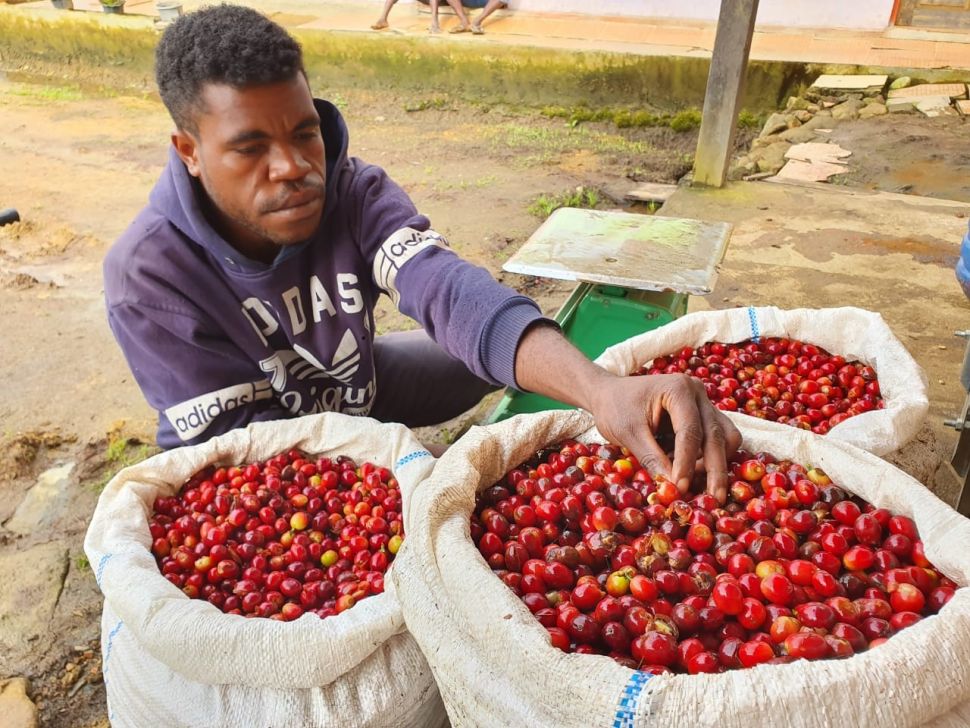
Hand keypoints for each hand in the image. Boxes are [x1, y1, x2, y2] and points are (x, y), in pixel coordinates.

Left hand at [588, 372, 741, 501]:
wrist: (610, 393)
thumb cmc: (615, 408)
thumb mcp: (628, 433)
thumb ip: (651, 458)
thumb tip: (673, 488)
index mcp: (678, 389)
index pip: (690, 431)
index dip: (687, 462)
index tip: (681, 487)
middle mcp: (697, 392)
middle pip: (716, 434)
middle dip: (715, 470)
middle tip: (713, 499)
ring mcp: (704, 402)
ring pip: (726, 436)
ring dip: (717, 462)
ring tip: (695, 483)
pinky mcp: (704, 415)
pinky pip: (719, 438)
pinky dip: (711, 457)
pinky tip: (692, 471)